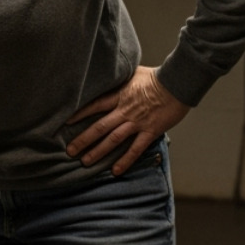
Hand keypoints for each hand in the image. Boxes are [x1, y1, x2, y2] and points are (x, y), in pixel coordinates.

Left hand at [65, 66, 189, 174]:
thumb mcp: (134, 73)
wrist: (177, 83)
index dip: (79, 114)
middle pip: (99, 127)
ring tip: (85, 162)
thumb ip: (121, 80)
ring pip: (113, 139)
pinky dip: (125, 160)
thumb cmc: (158, 76)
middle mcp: (124, 111)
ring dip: (98, 151)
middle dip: (83, 140)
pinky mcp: (150, 131)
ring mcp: (137, 122)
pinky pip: (135, 149)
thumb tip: (112, 75)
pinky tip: (115, 171)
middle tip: (69, 151)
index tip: (66, 123)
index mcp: (119, 95)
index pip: (94, 105)